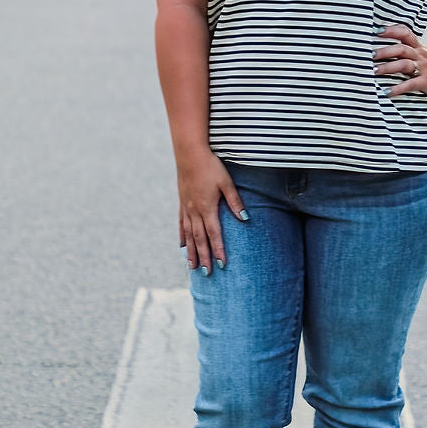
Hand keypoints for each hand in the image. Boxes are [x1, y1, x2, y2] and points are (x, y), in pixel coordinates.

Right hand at [176, 149, 247, 274]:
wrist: (189, 153)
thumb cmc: (210, 166)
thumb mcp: (226, 182)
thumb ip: (235, 201)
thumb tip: (245, 219)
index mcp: (207, 207)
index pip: (214, 234)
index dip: (218, 250)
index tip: (222, 264)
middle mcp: (195, 211)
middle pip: (200, 239)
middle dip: (204, 256)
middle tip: (207, 273)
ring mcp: (186, 208)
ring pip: (188, 235)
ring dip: (191, 252)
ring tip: (192, 267)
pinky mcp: (182, 203)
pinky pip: (181, 225)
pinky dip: (182, 237)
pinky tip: (182, 246)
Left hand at [373, 23, 426, 99]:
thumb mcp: (420, 54)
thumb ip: (405, 50)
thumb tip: (380, 48)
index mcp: (417, 47)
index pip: (404, 33)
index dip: (391, 30)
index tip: (376, 30)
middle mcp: (419, 55)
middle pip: (401, 48)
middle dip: (384, 51)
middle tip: (370, 55)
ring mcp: (423, 68)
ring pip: (404, 64)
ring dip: (388, 67)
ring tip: (373, 72)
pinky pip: (411, 84)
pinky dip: (398, 88)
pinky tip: (386, 92)